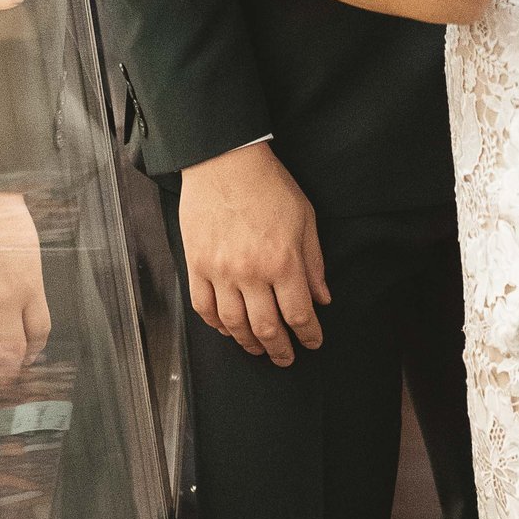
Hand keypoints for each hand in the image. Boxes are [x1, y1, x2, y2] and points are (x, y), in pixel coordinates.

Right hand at [175, 138, 328, 362]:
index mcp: (283, 261)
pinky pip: (204, 308)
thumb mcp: (305, 219)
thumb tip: (322, 298)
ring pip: (234, 325)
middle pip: (266, 328)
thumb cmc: (269, 185)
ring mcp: (220, 271)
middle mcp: (251, 272)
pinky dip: (216, 325)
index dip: (309, 335)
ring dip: (249, 343)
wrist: (224, 160)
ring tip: (259, 349)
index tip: (313, 343)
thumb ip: (314, 263)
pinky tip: (228, 330)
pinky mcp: (197, 265)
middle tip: (286, 358)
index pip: (299, 314)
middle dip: (280, 350)